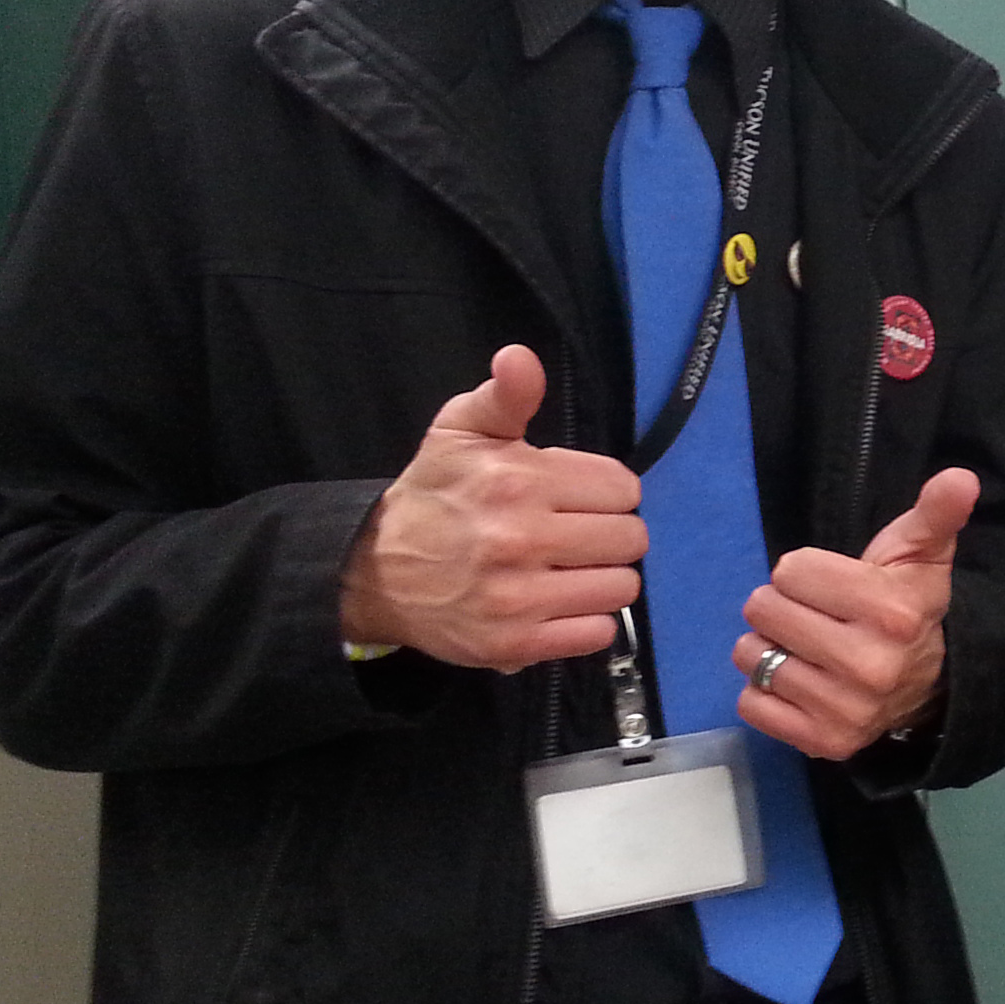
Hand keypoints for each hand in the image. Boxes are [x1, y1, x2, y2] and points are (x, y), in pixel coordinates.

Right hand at [337, 344, 645, 671]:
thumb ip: (505, 396)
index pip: (622, 488)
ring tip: (571, 569)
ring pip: (622, 587)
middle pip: (630, 539)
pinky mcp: (515, 644)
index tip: (576, 498)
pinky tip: (560, 603)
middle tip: (575, 535)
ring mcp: (519, 598)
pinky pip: (597, 633)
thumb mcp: (460, 431)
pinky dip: (587, 621)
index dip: (605, 492)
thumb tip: (520, 359)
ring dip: (604, 578)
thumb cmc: (432, 496)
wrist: (374, 571)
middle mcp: (521, 539)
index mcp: (517, 481)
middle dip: (610, 533)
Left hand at [729, 467, 975, 760]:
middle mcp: (869, 664)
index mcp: (891, 610)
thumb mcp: (921, 555)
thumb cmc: (907, 606)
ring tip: (802, 648)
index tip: (832, 587)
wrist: (928, 686)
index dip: (805, 573)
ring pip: (751, 657)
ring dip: (767, 648)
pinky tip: (796, 683)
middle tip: (813, 616)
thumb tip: (960, 477)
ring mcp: (845, 709)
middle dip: (781, 606)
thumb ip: (935, 513)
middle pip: (764, 610)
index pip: (790, 571)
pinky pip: (751, 704)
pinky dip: (763, 691)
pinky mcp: (823, 743)